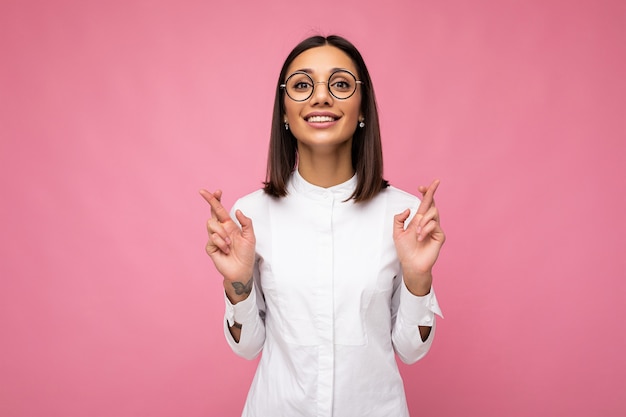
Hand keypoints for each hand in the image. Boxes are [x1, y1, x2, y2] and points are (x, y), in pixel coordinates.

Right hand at [199, 189, 255, 285]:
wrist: (241, 270)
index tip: (217, 191)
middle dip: (209, 200)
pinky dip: (221, 244)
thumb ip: (246, 223)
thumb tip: (238, 211)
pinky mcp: (210, 247)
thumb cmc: (246, 254)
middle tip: (203, 192)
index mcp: (229, 226)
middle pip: (212, 213)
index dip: (217, 200)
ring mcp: (214, 238)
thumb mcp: (250, 237)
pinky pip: (212, 238)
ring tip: (229, 244)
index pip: (221, 210)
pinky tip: (225, 251)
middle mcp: (220, 230)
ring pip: (211, 224)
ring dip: (222, 233)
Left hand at [393, 180, 445, 294]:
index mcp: (419, 220)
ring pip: (433, 213)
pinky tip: (420, 238)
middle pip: (432, 204)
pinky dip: (426, 229)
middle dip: (430, 193)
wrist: (411, 264)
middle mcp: (428, 223)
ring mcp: (435, 229)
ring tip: (417, 233)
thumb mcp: (397, 232)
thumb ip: (399, 219)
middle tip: (424, 188)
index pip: (424, 204)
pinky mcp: (439, 236)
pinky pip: (434, 225)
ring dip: (423, 221)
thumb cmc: (405, 250)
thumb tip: (408, 209)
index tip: (421, 186)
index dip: (425, 194)